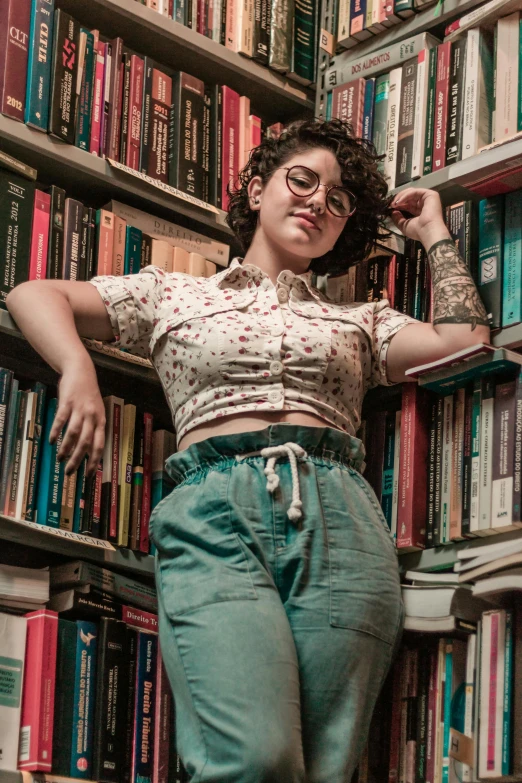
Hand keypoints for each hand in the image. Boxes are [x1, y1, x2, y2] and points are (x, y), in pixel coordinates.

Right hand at [50, 362, 105, 476]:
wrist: (81, 371)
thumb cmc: (88, 394)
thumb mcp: (96, 411)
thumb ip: (93, 428)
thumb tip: (87, 450)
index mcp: (101, 420)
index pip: (99, 445)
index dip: (94, 461)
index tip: (88, 474)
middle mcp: (92, 416)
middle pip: (86, 443)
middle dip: (77, 459)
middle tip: (69, 472)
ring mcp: (80, 409)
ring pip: (73, 433)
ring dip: (66, 448)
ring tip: (60, 458)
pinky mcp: (67, 403)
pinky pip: (61, 420)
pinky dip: (56, 432)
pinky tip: (52, 441)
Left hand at [389, 187, 447, 243]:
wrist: (428, 231)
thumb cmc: (418, 230)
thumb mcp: (404, 225)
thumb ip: (398, 218)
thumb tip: (393, 212)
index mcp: (419, 211)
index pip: (408, 204)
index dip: (399, 204)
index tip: (390, 207)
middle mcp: (424, 204)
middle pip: (409, 197)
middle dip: (399, 199)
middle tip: (391, 204)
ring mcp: (428, 199)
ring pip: (411, 192)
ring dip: (400, 197)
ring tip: (394, 204)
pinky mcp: (430, 194)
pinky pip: (415, 192)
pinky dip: (405, 195)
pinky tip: (399, 202)